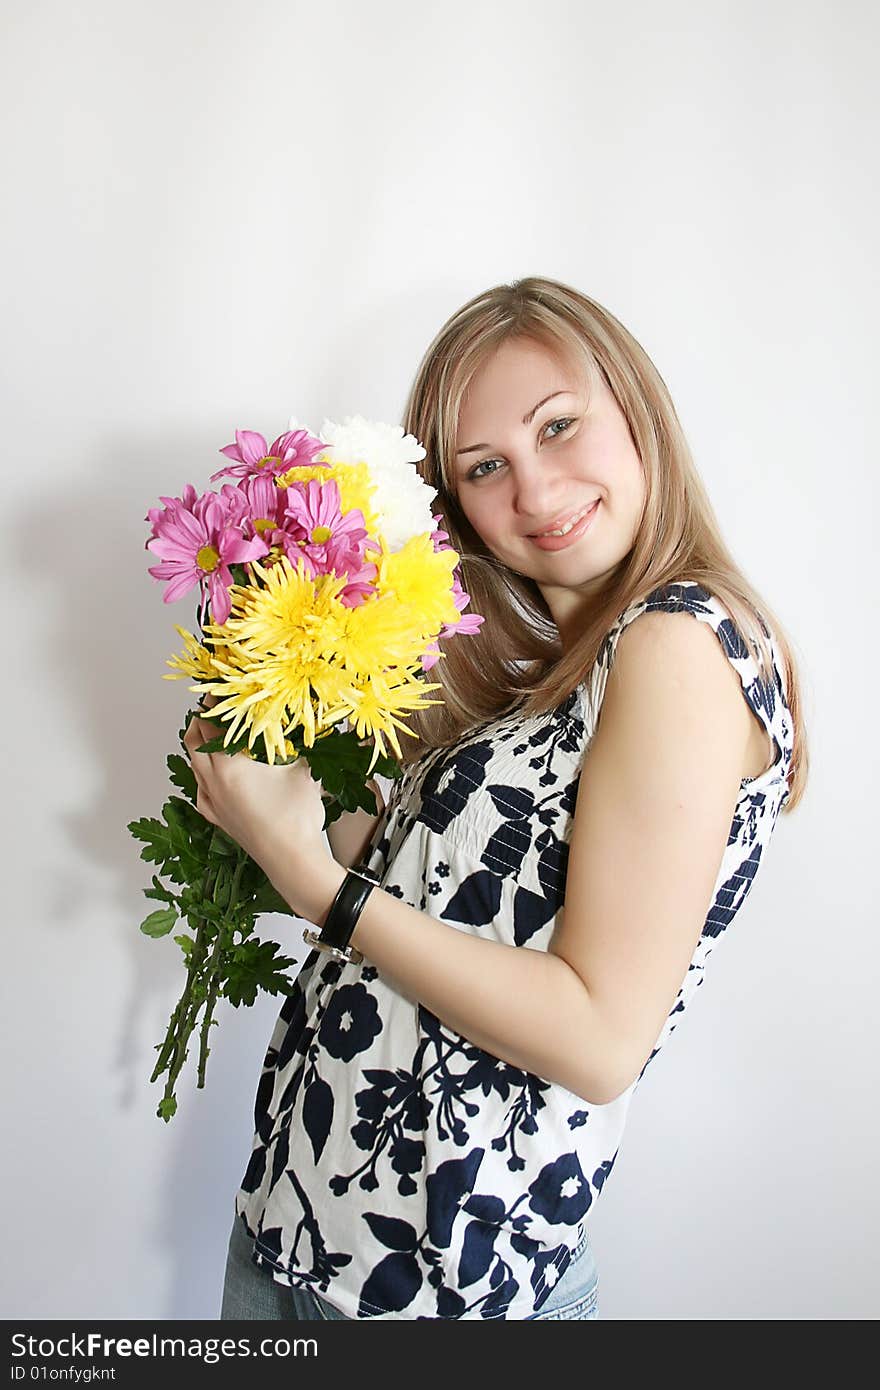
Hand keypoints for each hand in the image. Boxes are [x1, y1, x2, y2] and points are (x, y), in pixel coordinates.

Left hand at [182, 706, 330, 898]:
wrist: (291, 860)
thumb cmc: (296, 817)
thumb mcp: (303, 769)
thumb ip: (300, 743)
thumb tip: (308, 724)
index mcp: (229, 764)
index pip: (212, 722)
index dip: (213, 702)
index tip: (218, 689)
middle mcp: (213, 781)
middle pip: (193, 740)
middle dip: (201, 720)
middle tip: (213, 707)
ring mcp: (212, 801)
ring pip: (193, 765)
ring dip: (199, 746)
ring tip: (212, 734)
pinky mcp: (216, 818)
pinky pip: (199, 789)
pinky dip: (202, 774)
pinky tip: (212, 774)